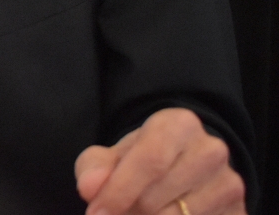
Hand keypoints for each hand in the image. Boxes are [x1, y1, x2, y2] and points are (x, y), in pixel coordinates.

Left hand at [74, 108, 244, 214]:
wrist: (184, 166)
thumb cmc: (141, 160)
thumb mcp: (113, 155)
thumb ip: (95, 167)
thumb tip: (89, 187)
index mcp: (179, 124)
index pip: (149, 161)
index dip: (119, 191)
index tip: (96, 212)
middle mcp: (211, 151)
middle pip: (159, 197)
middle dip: (129, 211)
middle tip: (116, 213)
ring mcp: (231, 184)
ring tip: (138, 213)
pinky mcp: (239, 213)